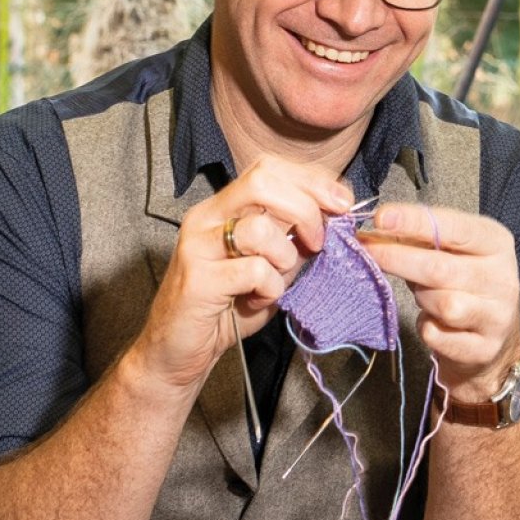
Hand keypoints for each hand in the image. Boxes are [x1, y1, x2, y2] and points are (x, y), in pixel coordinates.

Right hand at [130, 156, 356, 390]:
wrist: (178, 351)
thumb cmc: (228, 308)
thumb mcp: (271, 267)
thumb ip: (294, 240)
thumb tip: (334, 217)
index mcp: (223, 208)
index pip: (268, 169)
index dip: (311, 180)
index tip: (342, 203)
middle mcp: (206, 218)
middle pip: (262, 182)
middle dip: (305, 209)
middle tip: (317, 241)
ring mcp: (197, 246)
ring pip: (260, 228)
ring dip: (284, 257)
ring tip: (275, 280)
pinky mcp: (197, 279)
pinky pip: (253, 271)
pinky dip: (270, 288)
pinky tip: (258, 299)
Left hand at [358, 204, 519, 402]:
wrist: (492, 334)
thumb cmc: (462, 283)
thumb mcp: (451, 252)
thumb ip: (420, 239)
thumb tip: (376, 231)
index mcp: (496, 243)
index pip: (453, 227)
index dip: (414, 221)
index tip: (380, 217)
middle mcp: (502, 278)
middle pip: (440, 268)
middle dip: (397, 258)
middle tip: (366, 251)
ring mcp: (497, 315)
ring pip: (443, 304)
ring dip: (422, 298)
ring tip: (423, 294)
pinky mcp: (485, 348)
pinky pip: (437, 336)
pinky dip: (427, 328)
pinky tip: (432, 322)